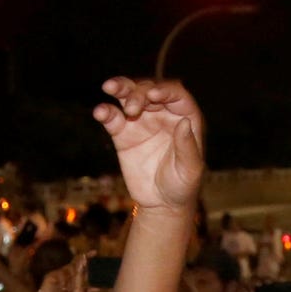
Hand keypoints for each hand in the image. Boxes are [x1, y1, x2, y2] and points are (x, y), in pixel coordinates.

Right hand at [93, 78, 206, 211]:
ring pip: (129, 96)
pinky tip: (100, 112)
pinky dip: (105, 112)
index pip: (175, 95)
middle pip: (149, 91)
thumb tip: (184, 122)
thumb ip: (187, 146)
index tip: (153, 96)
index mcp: (184, 117)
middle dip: (139, 93)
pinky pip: (112, 117)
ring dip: (120, 88)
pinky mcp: (123, 133)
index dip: (165, 90)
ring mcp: (141, 121)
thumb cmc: (182, 186)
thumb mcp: (190, 170)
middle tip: (131, 109)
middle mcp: (162, 114)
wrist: (161, 204)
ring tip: (109, 87)